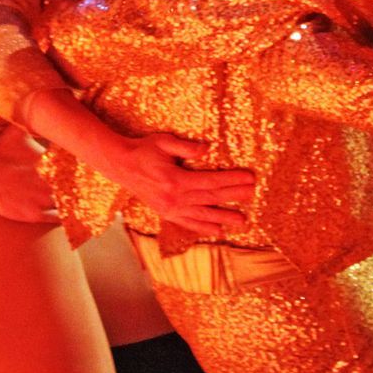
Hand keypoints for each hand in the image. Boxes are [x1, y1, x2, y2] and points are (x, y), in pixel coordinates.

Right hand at [95, 131, 252, 238]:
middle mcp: (174, 198)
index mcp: (176, 180)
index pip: (211, 182)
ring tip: (242, 221)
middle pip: (211, 199)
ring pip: (202, 215)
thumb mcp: (164, 142)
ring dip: (223, 218)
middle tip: (252, 195)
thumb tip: (208, 149)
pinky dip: (203, 227)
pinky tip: (217, 230)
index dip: (232, 180)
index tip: (249, 178)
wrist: (120, 165)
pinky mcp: (165, 213)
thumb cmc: (143, 150)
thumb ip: (187, 147)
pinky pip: (188, 223)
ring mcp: (170, 209)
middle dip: (234, 197)